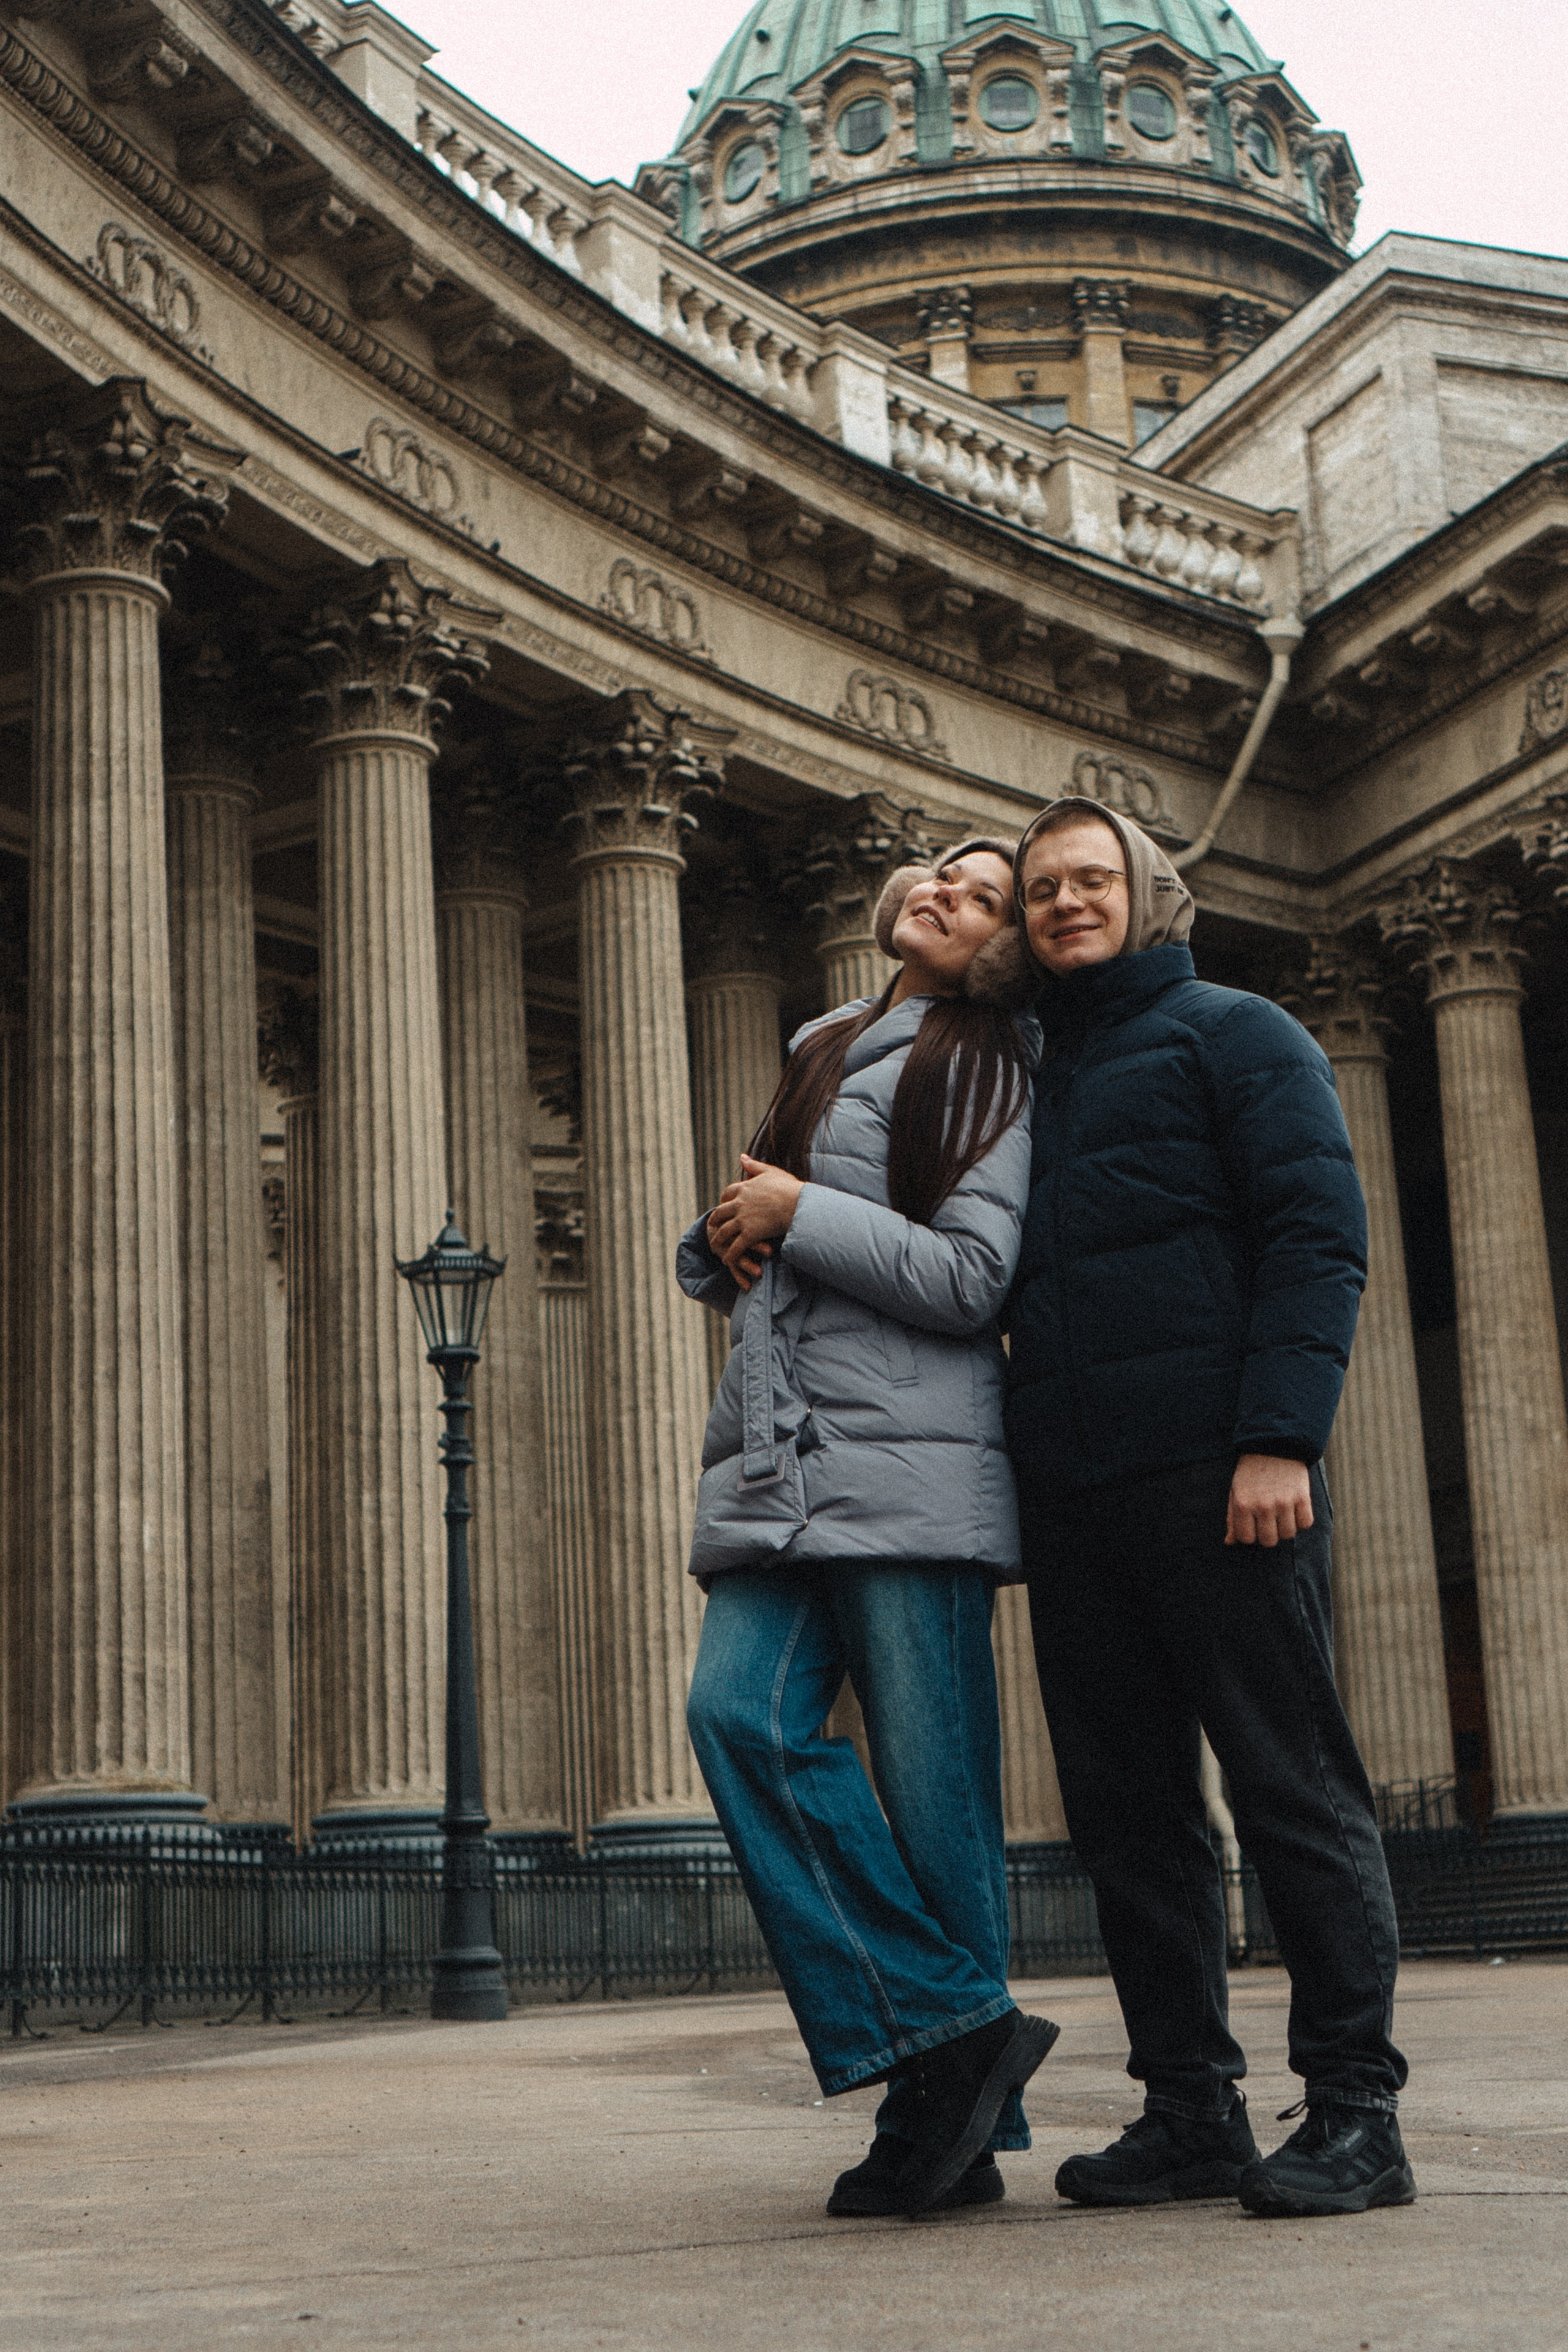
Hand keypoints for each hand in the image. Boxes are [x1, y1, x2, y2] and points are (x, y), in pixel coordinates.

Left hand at [706, 1154, 803, 1292]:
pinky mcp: (750, 1235)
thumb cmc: (789, 1187)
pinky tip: (726, 1260)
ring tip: (715, 1245)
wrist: (797, 1204)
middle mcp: (740, 1203)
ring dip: (718, 1238)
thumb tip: (741, 1157)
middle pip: (721, 1212)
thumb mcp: (770, 1172)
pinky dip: (730, 1255)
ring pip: (724, 1231)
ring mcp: (743, 1220)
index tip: (723, 1203)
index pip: (728, 1193)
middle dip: (715, 1219)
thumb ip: (754, 1166)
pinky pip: (736, 1247)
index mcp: (745, 1188)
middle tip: (711, 1224)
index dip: (724, 1199)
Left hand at [1226, 1454, 1313, 1547]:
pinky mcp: (1302, 1497)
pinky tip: (1295, 1510)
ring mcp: (1284, 1502)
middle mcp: (1263, 1505)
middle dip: (1268, 1534)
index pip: (1247, 1538)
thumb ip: (1232, 1518)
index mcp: (1243, 1504)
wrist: (1274, 1445)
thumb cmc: (1251, 1472)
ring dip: (1285, 1528)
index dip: (1250, 1534)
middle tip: (1268, 1520)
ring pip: (1288, 1535)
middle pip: (1269, 1541)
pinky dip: (1301, 1521)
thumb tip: (1229, 1542)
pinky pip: (1305, 1524)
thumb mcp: (1236, 1490)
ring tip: (1282, 1514)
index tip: (1253, 1524)